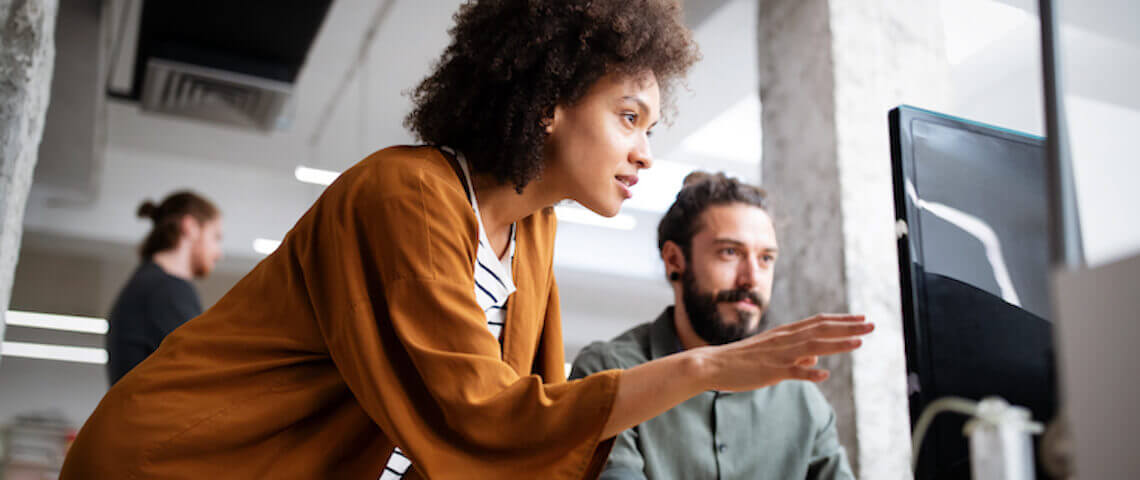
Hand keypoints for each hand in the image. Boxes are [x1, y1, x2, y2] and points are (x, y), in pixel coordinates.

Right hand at [697, 314, 872, 391]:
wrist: (713, 364)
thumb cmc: (743, 359)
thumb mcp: (772, 352)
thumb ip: (796, 353)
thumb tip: (817, 356)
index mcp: (785, 333)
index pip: (819, 322)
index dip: (841, 320)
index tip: (862, 318)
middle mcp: (785, 339)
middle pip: (822, 330)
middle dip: (848, 327)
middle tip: (872, 325)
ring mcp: (778, 355)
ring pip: (813, 346)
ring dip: (837, 344)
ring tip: (859, 342)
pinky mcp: (770, 371)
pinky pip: (793, 371)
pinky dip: (809, 371)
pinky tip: (824, 373)